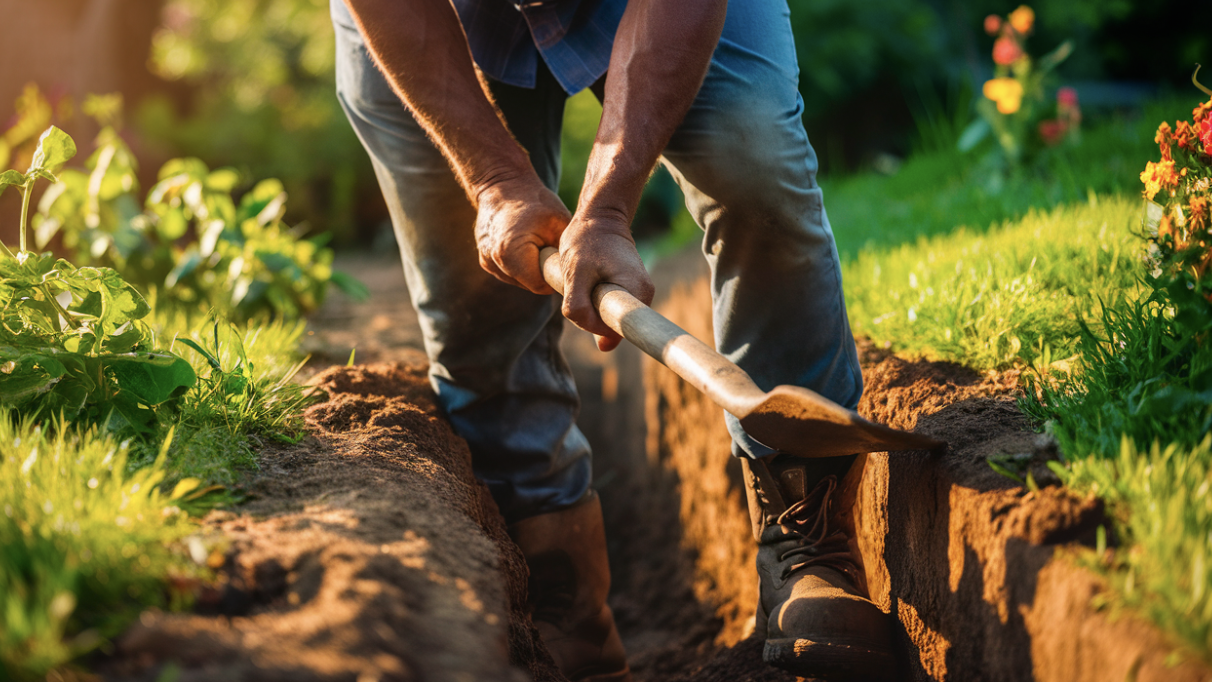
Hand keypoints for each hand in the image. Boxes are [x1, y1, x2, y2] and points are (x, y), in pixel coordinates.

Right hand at [475, 176, 570, 293]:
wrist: (502, 185)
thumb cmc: (534, 201)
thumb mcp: (559, 223)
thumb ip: (566, 253)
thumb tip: (579, 276)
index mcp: (510, 253)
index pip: (539, 286)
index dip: (555, 278)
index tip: (565, 266)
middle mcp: (493, 260)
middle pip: (528, 285)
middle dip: (543, 274)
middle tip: (554, 254)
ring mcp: (487, 261)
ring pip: (518, 281)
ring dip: (531, 271)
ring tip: (539, 247)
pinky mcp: (485, 260)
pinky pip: (509, 273)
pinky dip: (520, 266)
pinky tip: (526, 247)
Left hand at [558, 209, 653, 351]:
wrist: (598, 218)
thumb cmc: (586, 241)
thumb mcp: (575, 273)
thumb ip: (579, 307)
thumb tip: (603, 346)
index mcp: (638, 290)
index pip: (623, 330)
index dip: (600, 328)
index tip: (586, 307)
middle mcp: (644, 296)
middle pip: (613, 327)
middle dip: (590, 316)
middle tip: (579, 285)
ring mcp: (638, 295)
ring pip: (608, 320)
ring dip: (590, 308)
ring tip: (584, 280)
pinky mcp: (629, 293)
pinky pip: (608, 311)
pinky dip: (593, 302)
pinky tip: (589, 283)